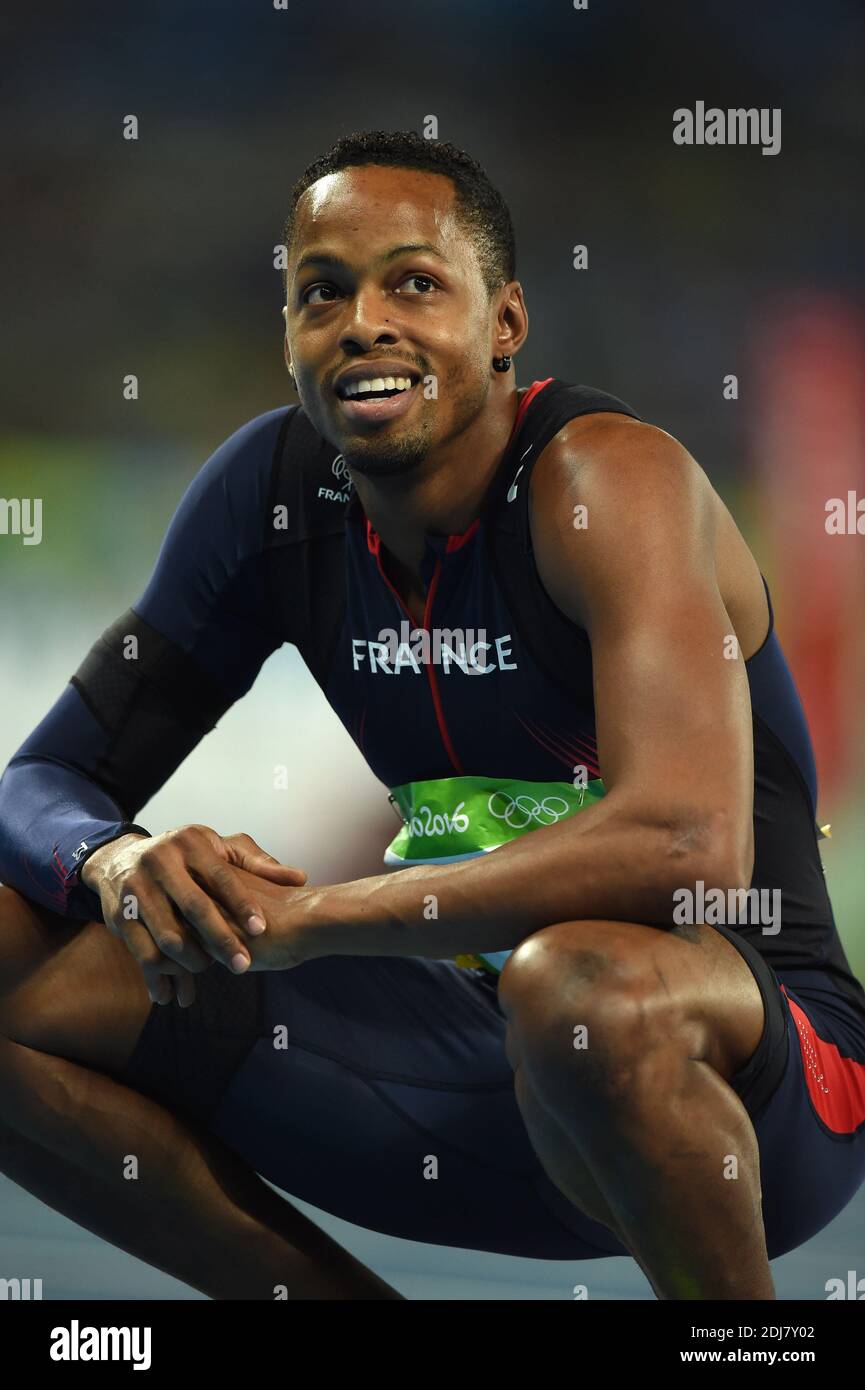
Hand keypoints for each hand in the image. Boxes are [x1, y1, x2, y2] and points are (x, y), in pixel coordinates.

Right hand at [81, 826, 306, 1005]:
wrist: (119, 859)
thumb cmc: (184, 856)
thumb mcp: (217, 848)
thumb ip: (256, 863)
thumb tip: (299, 878)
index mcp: (189, 843)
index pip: (221, 877)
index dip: (242, 904)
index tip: (261, 930)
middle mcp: (160, 863)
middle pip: (194, 908)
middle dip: (221, 940)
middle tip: (243, 966)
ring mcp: (135, 888)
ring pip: (167, 935)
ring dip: (191, 961)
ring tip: (208, 969)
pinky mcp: (118, 915)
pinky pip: (141, 952)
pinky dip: (158, 975)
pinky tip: (173, 992)